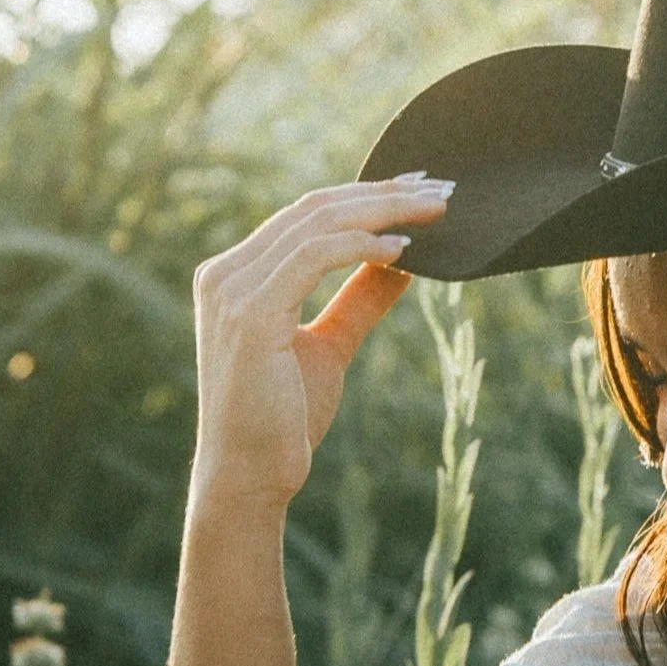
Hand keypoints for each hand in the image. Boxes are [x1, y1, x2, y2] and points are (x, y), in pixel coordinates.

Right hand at [187, 175, 453, 506]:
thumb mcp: (330, 348)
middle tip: (441, 188)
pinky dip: (360, 246)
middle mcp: (225, 273)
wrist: (249, 476)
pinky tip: (402, 249)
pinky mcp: (250, 311)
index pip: (307, 217)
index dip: (365, 196)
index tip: (418, 190)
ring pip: (317, 224)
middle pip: (314, 209)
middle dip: (383, 194)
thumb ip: (358, 302)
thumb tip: (402, 264)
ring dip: (382, 211)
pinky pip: (312, 257)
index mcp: (236, 275)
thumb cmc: (282, 420)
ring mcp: (232, 289)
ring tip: (435, 210)